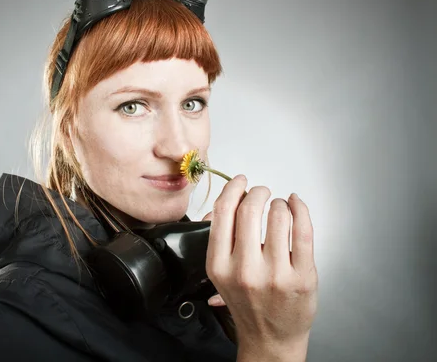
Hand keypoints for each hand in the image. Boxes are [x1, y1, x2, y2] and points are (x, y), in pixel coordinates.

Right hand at [205, 175, 317, 357]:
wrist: (270, 338)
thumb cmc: (247, 304)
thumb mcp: (220, 275)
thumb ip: (218, 240)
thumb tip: (222, 206)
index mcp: (219, 266)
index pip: (223, 213)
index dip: (233, 189)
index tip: (240, 182)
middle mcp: (244, 269)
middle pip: (249, 209)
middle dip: (258, 191)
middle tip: (262, 192)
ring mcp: (275, 273)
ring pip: (278, 215)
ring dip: (279, 203)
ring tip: (279, 209)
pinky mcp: (302, 276)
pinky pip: (303, 229)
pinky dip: (300, 209)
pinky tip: (295, 204)